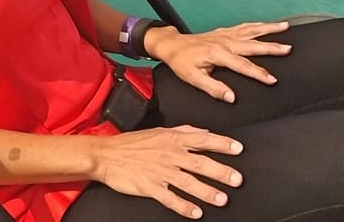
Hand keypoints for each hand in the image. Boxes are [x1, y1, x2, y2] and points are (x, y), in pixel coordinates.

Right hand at [90, 125, 243, 217]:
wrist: (105, 155)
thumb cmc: (132, 144)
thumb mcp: (159, 131)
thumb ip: (184, 132)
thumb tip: (205, 132)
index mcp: (172, 139)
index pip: (202, 140)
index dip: (222, 144)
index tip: (238, 149)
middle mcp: (169, 154)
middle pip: (199, 163)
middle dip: (220, 172)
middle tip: (237, 179)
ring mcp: (159, 171)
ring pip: (187, 182)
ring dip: (206, 191)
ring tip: (222, 199)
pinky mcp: (149, 186)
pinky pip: (169, 197)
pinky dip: (183, 206)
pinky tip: (195, 212)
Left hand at [147, 21, 291, 102]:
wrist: (172, 45)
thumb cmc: (181, 61)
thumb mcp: (193, 78)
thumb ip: (213, 88)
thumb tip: (230, 97)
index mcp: (218, 54)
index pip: (243, 66)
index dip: (259, 73)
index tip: (272, 79)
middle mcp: (224, 42)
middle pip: (252, 44)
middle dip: (271, 47)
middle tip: (287, 48)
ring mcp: (225, 34)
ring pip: (251, 30)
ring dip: (268, 28)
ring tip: (285, 26)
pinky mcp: (224, 31)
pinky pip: (244, 26)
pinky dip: (257, 25)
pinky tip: (266, 25)